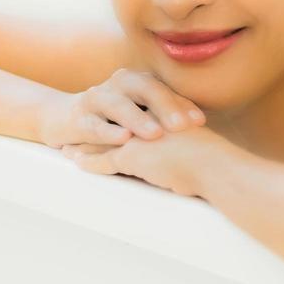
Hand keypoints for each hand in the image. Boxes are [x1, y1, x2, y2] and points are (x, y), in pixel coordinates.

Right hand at [37, 68, 205, 148]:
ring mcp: (97, 99)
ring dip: (138, 119)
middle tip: (183, 126)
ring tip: (155, 134)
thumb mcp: (141, 114)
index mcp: (138, 81)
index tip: (200, 122)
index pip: (164, 89)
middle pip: (146, 90)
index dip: (182, 104)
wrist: (64, 118)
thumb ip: (165, 116)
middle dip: (166, 107)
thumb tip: (201, 128)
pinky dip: (108, 132)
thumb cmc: (115, 119)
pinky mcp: (78, 118)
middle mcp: (119, 84)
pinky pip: (94, 124)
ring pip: (119, 106)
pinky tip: (122, 139)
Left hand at [59, 123, 215, 198]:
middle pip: (114, 124)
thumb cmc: (213, 160)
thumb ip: (183, 144)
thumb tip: (186, 153)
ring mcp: (137, 137)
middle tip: (79, 131)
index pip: (133, 116)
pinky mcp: (131, 156)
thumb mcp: (196, 144)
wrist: (215, 167)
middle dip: (96, 129)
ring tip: (68, 149)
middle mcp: (147, 122)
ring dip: (84, 146)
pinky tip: (77, 164)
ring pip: (103, 141)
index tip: (107, 123)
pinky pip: (104, 161)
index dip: (118, 121)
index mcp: (163, 116)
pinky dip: (89, 163)